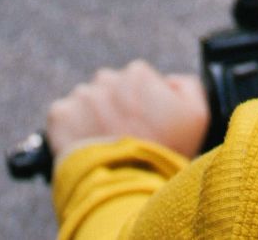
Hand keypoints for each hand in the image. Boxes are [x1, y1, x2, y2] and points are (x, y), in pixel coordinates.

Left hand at [46, 60, 209, 160]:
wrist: (125, 184)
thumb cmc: (164, 151)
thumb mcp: (198, 116)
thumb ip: (188, 86)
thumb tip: (169, 81)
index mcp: (138, 74)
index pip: (139, 80)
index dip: (144, 103)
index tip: (147, 125)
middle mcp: (107, 78)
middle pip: (111, 89)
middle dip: (116, 107)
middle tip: (125, 136)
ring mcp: (81, 96)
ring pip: (87, 102)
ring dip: (93, 118)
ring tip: (105, 145)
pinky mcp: (59, 115)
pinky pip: (63, 116)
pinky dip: (71, 129)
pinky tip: (86, 146)